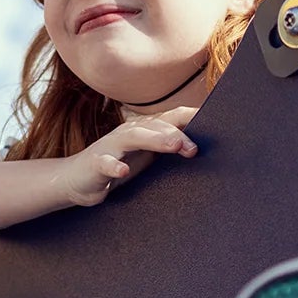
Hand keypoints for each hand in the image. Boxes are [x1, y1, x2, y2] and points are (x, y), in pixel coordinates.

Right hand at [61, 107, 196, 207]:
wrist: (79, 179)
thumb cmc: (120, 165)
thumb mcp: (149, 156)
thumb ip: (172, 148)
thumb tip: (204, 147)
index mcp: (147, 129)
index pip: (173, 118)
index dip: (193, 117)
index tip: (218, 121)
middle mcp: (130, 132)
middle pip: (158, 126)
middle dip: (178, 133)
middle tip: (195, 146)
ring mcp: (111, 145)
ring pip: (135, 137)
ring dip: (156, 139)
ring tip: (174, 146)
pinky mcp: (95, 162)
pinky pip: (105, 162)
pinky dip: (114, 165)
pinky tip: (123, 171)